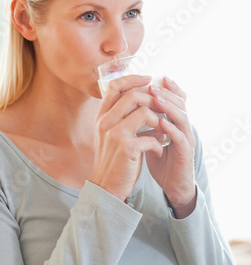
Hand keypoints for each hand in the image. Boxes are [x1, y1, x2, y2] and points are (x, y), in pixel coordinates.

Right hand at [89, 75, 163, 201]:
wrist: (106, 186)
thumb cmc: (113, 160)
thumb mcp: (110, 134)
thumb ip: (119, 116)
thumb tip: (141, 97)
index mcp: (101, 116)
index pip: (115, 86)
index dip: (133, 78)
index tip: (149, 79)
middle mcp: (105, 122)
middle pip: (132, 95)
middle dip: (153, 99)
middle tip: (163, 107)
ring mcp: (115, 134)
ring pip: (144, 112)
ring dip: (159, 120)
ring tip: (163, 130)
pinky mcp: (127, 148)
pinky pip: (151, 136)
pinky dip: (159, 141)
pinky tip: (159, 148)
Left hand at [146, 77, 196, 217]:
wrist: (172, 187)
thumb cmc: (161, 161)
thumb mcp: (150, 138)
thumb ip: (144, 123)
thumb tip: (127, 107)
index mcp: (176, 123)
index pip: (176, 99)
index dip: (169, 88)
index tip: (154, 77)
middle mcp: (184, 128)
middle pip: (181, 104)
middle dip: (167, 93)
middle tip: (153, 85)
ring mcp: (187, 140)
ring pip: (182, 118)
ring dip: (169, 107)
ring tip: (156, 98)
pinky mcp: (186, 154)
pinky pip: (181, 138)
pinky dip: (171, 129)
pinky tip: (161, 122)